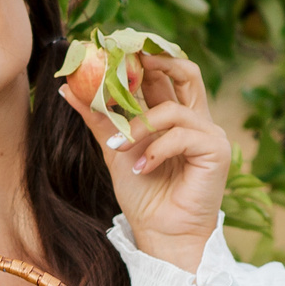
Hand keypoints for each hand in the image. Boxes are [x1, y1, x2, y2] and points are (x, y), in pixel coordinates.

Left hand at [59, 49, 230, 271]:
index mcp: (173, 114)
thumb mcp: (115, 149)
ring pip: (172, 108)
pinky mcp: (216, 151)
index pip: (163, 73)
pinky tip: (141, 168)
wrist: (161, 234)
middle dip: (156, 62)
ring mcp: (209, 133)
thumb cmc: (144, 195)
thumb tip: (68, 88)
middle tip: (126, 64)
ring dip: (138, 125)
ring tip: (118, 147)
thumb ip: (98, 118)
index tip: (111, 50)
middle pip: (186, 70)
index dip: (142, 57)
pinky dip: (156, 150)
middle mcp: (194, 118)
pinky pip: (182, 135)